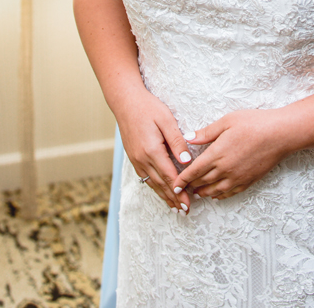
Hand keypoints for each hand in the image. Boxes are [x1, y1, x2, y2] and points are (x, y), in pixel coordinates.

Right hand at [116, 89, 194, 211]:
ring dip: (164, 196)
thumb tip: (186, 161)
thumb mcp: (166, 120)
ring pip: (152, 183)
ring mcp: (136, 160)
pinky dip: (155, 187)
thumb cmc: (148, 107)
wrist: (125, 101)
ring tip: (175, 208)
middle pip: (160, 184)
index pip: (169, 176)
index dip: (179, 191)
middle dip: (173, 199)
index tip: (188, 202)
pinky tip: (161, 191)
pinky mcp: (133, 158)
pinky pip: (145, 177)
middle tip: (185, 211)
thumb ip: (176, 141)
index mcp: (152, 151)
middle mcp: (142, 159)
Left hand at [172, 109, 291, 199]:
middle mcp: (225, 169)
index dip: (182, 179)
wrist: (280, 134)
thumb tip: (188, 138)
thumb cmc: (254, 123)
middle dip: (190, 187)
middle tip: (181, 190)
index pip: (194, 171)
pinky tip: (216, 195)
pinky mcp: (249, 180)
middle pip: (202, 182)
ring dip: (204, 193)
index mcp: (216, 154)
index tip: (174, 185)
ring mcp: (237, 177)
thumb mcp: (227, 121)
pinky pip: (230, 193)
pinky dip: (220, 196)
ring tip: (196, 193)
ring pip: (215, 190)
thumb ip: (206, 133)